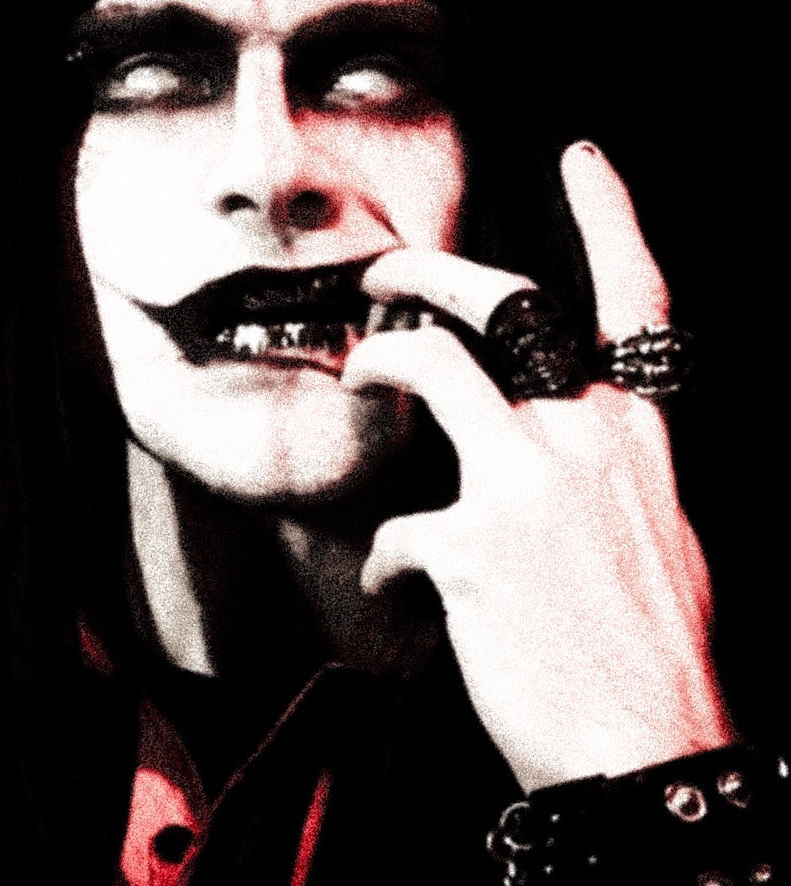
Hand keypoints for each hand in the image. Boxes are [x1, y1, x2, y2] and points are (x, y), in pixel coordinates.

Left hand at [342, 141, 733, 792]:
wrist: (647, 749)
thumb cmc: (650, 649)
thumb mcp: (653, 539)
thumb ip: (604, 479)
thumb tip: (555, 459)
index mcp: (637, 435)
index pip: (637, 298)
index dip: (611, 216)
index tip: (581, 159)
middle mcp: (585, 438)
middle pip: (505, 306)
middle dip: (432, 273)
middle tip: (385, 274)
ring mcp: (527, 483)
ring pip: (431, 371)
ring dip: (381, 364)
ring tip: (355, 371)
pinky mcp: (472, 545)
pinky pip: (400, 533)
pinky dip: (387, 558)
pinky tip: (390, 586)